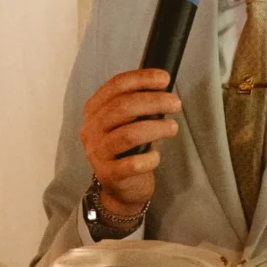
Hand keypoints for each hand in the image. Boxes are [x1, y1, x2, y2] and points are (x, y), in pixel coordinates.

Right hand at [80, 70, 183, 225]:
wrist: (120, 187)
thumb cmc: (128, 149)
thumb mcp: (126, 122)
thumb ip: (136, 105)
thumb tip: (162, 87)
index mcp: (94, 110)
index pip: (115, 85)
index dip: (142, 79)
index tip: (164, 79)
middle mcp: (91, 129)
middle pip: (122, 107)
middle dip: (154, 101)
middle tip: (175, 103)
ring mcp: (97, 152)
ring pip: (128, 134)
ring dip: (156, 128)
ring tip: (172, 128)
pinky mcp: (108, 174)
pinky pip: (133, 163)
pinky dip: (149, 158)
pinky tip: (155, 156)